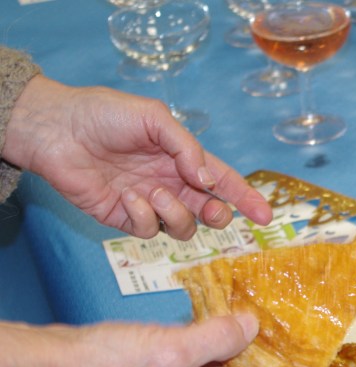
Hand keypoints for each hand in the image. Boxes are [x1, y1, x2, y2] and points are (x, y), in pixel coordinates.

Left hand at [3, 75, 271, 239]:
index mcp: (183, 159)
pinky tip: (127, 196)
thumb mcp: (154, 117)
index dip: (247, 198)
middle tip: (209, 208)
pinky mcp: (125, 218)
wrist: (56, 129)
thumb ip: (187, 147)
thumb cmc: (103, 114)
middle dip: (217, 214)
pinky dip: (143, 216)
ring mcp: (149, 203)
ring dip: (175, 213)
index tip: (266, 215)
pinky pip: (148, 230)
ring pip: (183, 227)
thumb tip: (207, 179)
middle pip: (210, 211)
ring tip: (153, 192)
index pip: (223, 181)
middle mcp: (171, 184)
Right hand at [5, 314, 267, 366]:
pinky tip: (210, 319)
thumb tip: (254, 326)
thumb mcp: (170, 350)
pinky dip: (204, 344)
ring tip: (242, 314)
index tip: (277, 348)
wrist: (48, 364)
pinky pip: (193, 365)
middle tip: (266, 323)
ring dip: (228, 347)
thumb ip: (217, 340)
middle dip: (250, 359)